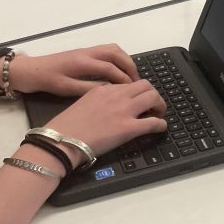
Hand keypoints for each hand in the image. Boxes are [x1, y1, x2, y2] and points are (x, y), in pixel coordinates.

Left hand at [8, 45, 137, 97]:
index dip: (123, 78)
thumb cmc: (46, 80)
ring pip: (112, 49)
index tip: (132, 89)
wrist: (28, 70)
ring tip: (130, 75)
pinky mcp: (83, 52)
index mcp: (83, 62)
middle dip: (129, 65)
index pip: (110, 67)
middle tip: (137, 80)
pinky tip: (118, 70)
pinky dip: (117, 58)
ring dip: (124, 59)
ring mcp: (85, 50)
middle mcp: (87, 52)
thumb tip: (110, 90)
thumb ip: (88, 89)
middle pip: (115, 53)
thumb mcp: (66, 89)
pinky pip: (106, 50)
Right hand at [44, 79, 167, 159]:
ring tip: (158, 114)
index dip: (137, 91)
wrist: (62, 140)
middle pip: (146, 85)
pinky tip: (161, 128)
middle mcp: (117, 96)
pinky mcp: (128, 128)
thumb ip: (98, 97)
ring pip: (153, 97)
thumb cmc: (67, 126)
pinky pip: (153, 122)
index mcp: (104, 89)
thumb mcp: (83, 101)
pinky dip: (161, 124)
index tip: (139, 99)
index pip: (128, 83)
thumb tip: (109, 102)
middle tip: (153, 105)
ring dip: (160, 105)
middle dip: (153, 93)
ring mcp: (124, 111)